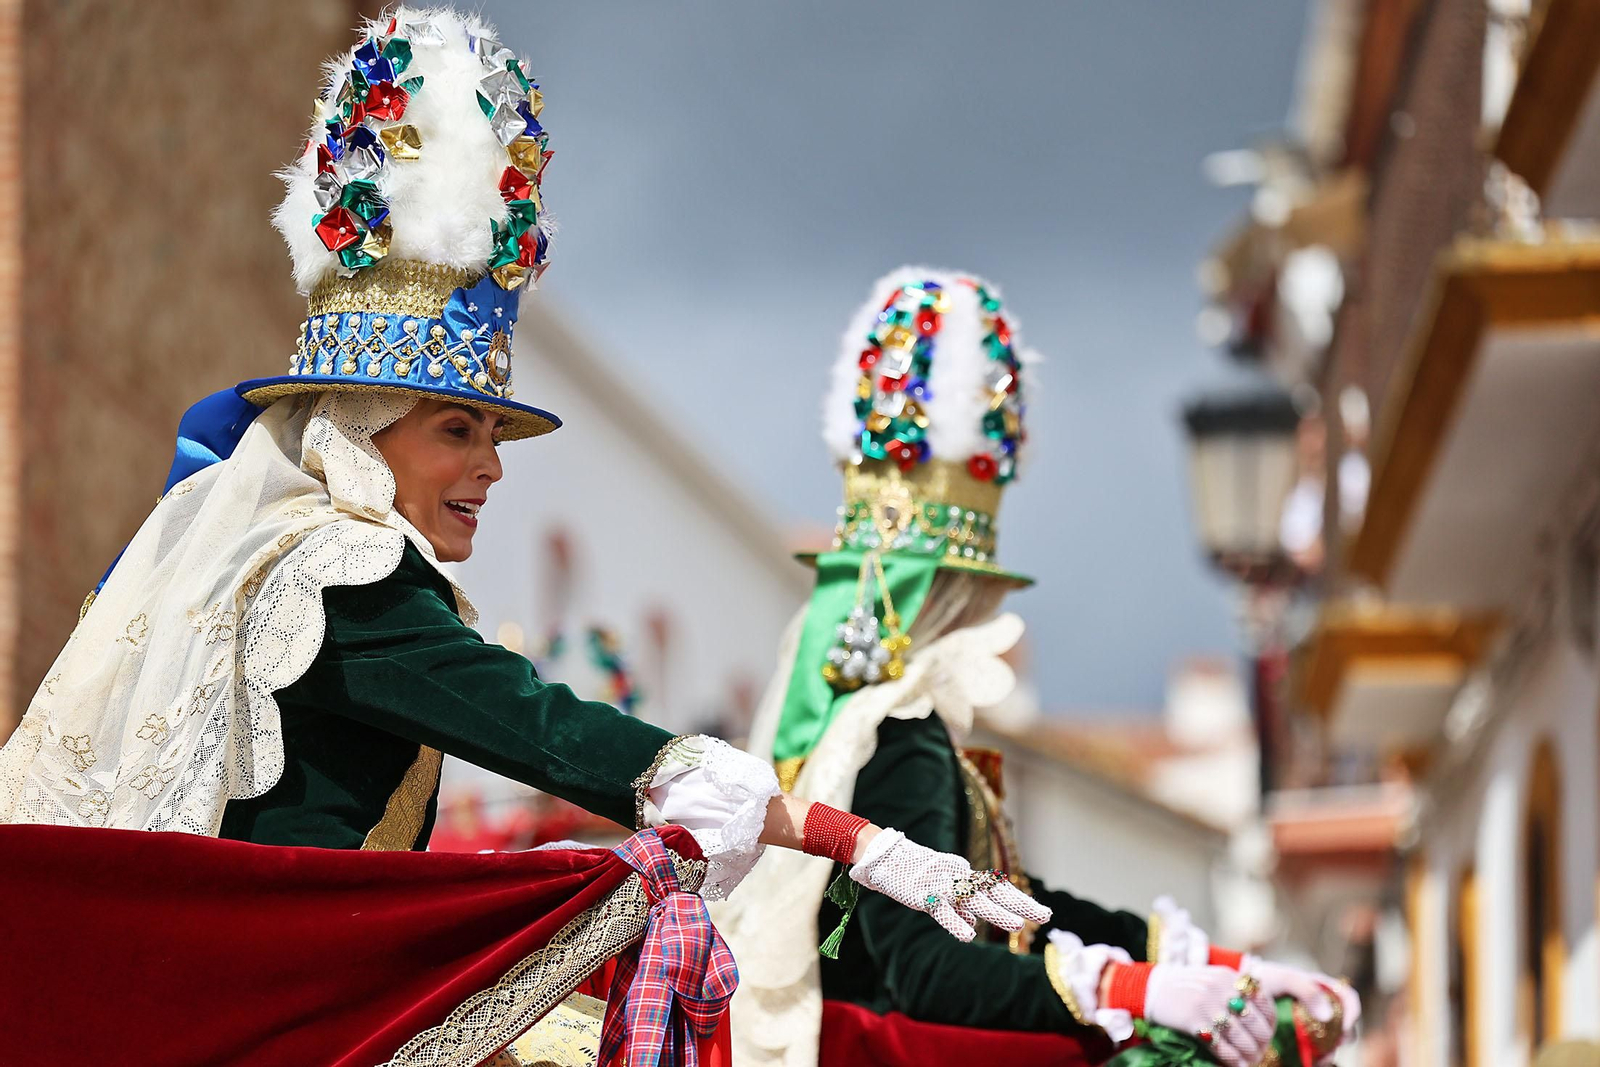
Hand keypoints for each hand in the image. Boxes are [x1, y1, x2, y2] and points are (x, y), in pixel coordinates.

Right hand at [848, 828, 1050, 940]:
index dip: (1020, 899)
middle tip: (1046, 916)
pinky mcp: (923, 894)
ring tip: (1018, 925)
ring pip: (973, 899)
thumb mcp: (940, 889)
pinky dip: (955, 922)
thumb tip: (972, 924)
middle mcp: (957, 877)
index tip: (1042, 913)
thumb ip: (957, 906)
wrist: (882, 855)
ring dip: (996, 912)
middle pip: (994, 892)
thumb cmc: (912, 872)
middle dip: (1021, 905)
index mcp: (963, 875)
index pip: (997, 887)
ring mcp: (941, 884)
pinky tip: (969, 935)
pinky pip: (942, 910)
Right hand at [1142, 965, 1272, 1066]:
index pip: (1262, 1000)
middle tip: (1260, 1052)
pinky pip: (1220, 1045)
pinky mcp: (1193, 1018)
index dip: (1269, 1021)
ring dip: (1248, 1054)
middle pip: (1254, 1021)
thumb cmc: (1186, 988)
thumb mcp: (1212, 980)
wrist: (1151, 988)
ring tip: (1250, 1062)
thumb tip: (1263, 1018)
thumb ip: (1235, 991)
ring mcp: (1206, 1002)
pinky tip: (1236, 1064)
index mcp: (1228, 976)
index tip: (1268, 1034)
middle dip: (1261, 1042)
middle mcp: (1220, 987)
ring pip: (1240, 1036)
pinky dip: (1231, 1058)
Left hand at [1244, 956, 1360, 1057]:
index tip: (1343, 1027)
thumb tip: (1328, 1016)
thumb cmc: (1264, 979)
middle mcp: (1320, 1006)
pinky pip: (1316, 1050)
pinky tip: (1311, 1062)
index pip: (1348, 998)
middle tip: (1332, 1047)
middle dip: (1343, 1039)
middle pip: (1345, 1024)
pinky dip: (1317, 1058)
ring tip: (1320, 1059)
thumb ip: (1306, 990)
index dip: (1352, 1012)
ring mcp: (1311, 1022)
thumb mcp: (1283, 978)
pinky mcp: (1301, 1037)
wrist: (1240, 991)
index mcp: (1320, 988)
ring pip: (1333, 1040)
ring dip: (1331, 1052)